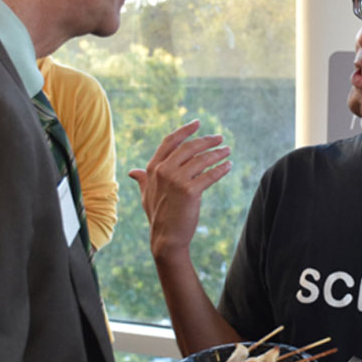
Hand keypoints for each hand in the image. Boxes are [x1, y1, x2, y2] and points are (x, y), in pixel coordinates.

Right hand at [128, 120, 232, 261]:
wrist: (166, 238)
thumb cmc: (158, 216)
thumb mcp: (147, 195)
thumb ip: (143, 179)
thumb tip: (133, 172)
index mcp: (153, 169)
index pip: (170, 141)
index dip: (184, 131)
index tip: (197, 123)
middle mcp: (163, 171)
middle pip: (189, 147)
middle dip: (206, 140)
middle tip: (219, 138)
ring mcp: (176, 180)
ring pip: (202, 159)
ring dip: (217, 153)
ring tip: (227, 151)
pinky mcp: (190, 191)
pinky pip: (209, 175)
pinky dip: (221, 169)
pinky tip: (228, 166)